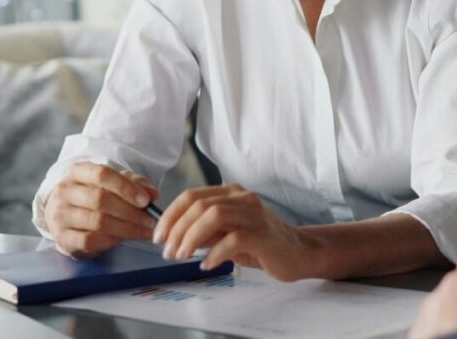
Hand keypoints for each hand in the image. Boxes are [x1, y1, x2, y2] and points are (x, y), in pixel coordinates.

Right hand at [44, 162, 159, 258]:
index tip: (145, 200)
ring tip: (143, 232)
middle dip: (130, 212)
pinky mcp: (62, 238)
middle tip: (150, 221)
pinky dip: (111, 241)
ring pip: (97, 222)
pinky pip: (90, 240)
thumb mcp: (113, 183)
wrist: (66, 218)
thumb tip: (153, 194)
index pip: (101, 174)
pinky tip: (123, 239)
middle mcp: (64, 191)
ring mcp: (60, 215)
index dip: (125, 187)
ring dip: (126, 228)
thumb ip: (135, 184)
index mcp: (76, 171)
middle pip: (100, 199)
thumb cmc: (93, 196)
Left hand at [154, 184, 314, 280]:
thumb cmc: (261, 242)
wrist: (298, 252)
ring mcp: (254, 214)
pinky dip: (215, 252)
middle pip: (200, 204)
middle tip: (167, 251)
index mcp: (231, 193)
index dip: (171, 215)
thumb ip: (206, 231)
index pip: (192, 195)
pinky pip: (233, 239)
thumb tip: (175, 236)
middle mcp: (242, 198)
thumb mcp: (227, 233)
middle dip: (177, 228)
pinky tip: (207, 264)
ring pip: (214, 215)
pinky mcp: (263, 234)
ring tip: (182, 256)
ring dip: (191, 237)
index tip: (158, 236)